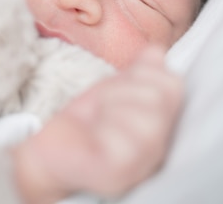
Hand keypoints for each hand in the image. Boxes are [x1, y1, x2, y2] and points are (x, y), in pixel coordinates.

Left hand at [12, 46, 183, 202]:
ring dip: (108, 106)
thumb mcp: (115, 89)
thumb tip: (157, 51)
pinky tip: (92, 139)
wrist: (50, 152)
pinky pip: (119, 133)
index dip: (140, 75)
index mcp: (167, 125)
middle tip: (103, 107)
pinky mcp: (121, 171)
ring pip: (141, 110)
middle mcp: (162, 147)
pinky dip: (100, 125)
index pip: (172, 83)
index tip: (118, 89)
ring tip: (97, 123)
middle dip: (121, 90)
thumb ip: (141, 72)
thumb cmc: (86, 123)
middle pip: (158, 94)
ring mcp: (145, 162)